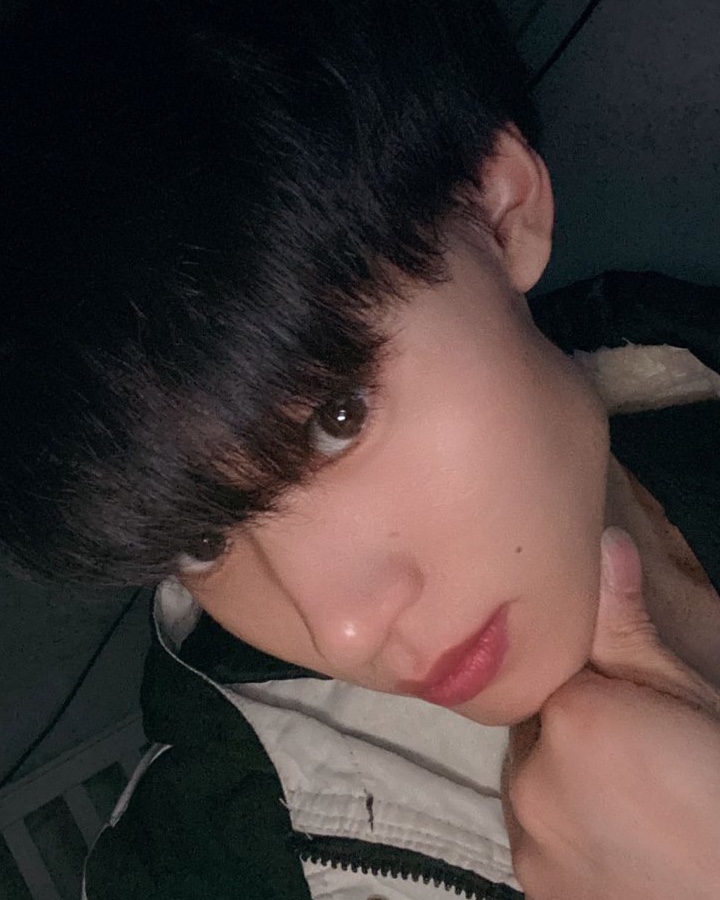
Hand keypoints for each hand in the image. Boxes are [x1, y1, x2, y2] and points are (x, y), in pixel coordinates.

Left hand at [503, 527, 719, 899]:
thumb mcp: (690, 700)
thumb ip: (631, 632)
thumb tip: (602, 544)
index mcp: (572, 722)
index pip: (548, 677)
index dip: (588, 687)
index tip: (626, 706)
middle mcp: (531, 784)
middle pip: (535, 730)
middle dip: (570, 731)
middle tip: (635, 756)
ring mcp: (529, 846)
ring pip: (530, 784)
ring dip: (560, 781)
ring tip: (629, 802)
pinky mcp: (532, 891)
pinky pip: (534, 837)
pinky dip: (561, 832)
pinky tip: (616, 842)